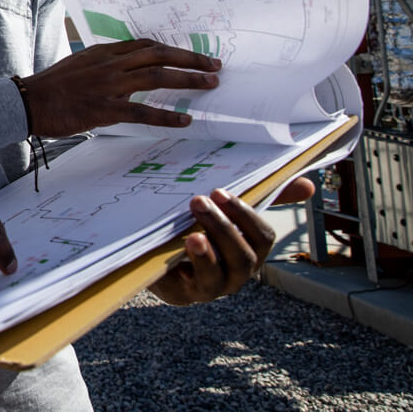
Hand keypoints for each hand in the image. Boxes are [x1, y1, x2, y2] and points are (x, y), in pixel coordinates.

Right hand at [20, 39, 219, 136]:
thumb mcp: (79, 65)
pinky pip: (142, 110)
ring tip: (210, 85)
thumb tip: (123, 69)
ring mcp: (108, 85)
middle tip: (214, 66)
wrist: (27, 101)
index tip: (193, 55)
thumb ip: (103, 65)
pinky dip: (166, 115)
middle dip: (190, 59)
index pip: (146, 45)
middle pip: (159, 55)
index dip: (173, 49)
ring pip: (156, 77)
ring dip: (187, 80)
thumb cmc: (51, 87)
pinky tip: (185, 120)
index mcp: (104, 52)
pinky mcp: (104, 109)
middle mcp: (110, 64)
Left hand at [147, 180, 310, 304]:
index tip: (219, 192)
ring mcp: (215, 286)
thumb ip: (262, 196)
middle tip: (198, 201)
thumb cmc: (205, 232)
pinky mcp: (189, 292)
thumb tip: (308, 184)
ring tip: (192, 234)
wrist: (168, 265)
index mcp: (251, 250)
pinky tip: (179, 253)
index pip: (262, 237)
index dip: (244, 215)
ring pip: (218, 274)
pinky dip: (188, 269)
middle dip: (222, 227)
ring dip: (205, 252)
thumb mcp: (228, 212)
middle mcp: (239, 272)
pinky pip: (193, 285)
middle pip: (242, 256)